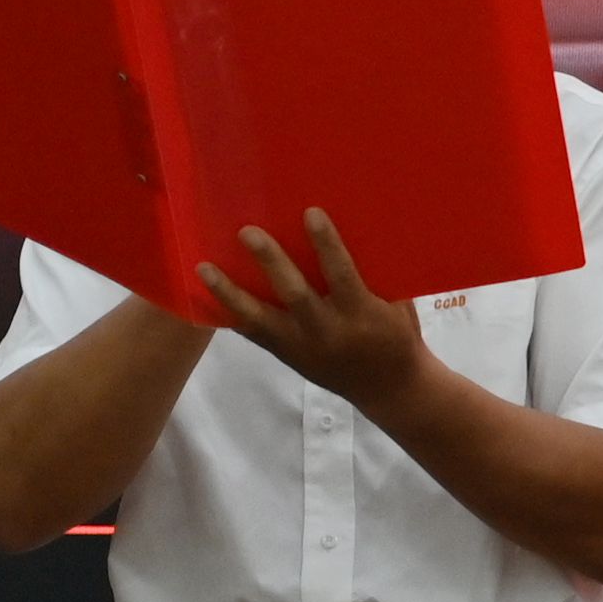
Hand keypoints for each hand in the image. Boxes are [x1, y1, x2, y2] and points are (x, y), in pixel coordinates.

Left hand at [195, 212, 432, 414]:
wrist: (390, 388)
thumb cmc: (398, 336)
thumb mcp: (396, 307)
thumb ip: (371, 280)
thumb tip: (350, 232)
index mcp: (363, 316)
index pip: (342, 275)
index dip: (327, 244)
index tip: (311, 212)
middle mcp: (329, 332)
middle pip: (294, 294)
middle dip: (271, 261)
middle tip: (247, 232)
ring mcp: (304, 348)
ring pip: (261, 319)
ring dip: (230, 293)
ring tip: (204, 268)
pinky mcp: (288, 357)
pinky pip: (255, 335)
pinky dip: (232, 314)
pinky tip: (206, 296)